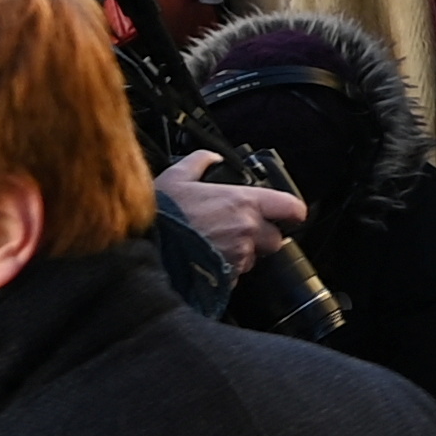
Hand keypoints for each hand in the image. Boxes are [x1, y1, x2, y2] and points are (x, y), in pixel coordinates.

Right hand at [157, 150, 310, 276]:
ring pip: (254, 259)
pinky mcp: (227, 278)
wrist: (143, 250)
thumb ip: (200, 162)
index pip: (291, 208)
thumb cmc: (161, 214)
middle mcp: (247, 230)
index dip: (292, 212)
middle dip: (262, 237)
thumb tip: (211, 157)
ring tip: (217, 246)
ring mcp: (238, 256)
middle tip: (240, 231)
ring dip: (242, 254)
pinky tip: (208, 261)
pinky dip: (227, 271)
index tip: (287, 213)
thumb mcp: (177, 177)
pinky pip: (236, 276)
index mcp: (244, 202)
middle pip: (274, 238)